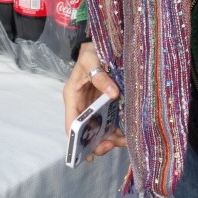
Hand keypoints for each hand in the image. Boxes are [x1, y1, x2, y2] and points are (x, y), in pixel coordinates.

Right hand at [63, 43, 124, 161]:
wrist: (99, 45)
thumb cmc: (90, 52)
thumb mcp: (91, 60)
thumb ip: (100, 76)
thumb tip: (113, 94)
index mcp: (72, 96)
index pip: (71, 123)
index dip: (76, 141)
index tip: (88, 152)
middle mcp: (81, 105)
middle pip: (85, 131)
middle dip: (96, 142)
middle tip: (110, 146)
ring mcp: (93, 106)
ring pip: (98, 130)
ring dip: (109, 139)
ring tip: (123, 142)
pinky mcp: (105, 104)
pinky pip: (109, 122)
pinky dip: (116, 131)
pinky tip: (126, 135)